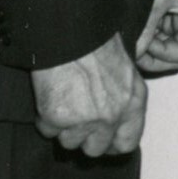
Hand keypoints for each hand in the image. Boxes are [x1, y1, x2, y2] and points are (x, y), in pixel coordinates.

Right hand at [31, 35, 145, 157]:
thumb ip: (122, 98)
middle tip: (75, 119)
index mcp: (133, 102)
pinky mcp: (58, 118)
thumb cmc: (96, 42)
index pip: (127, 143)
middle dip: (83, 137)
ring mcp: (85, 120)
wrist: (70, 30)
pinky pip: (46, 130)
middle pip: (95, 148)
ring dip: (63, 127)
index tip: (101, 139)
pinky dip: (44, 117)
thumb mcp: (124, 69)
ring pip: (69, 142)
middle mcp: (112, 116)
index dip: (111, 143)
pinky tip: (49, 95)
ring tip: (63, 99)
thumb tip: (114, 121)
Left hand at [136, 0, 177, 76]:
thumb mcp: (153, 1)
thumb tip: (134, 54)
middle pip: (175, 48)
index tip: (141, 50)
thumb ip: (145, 32)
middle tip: (132, 49)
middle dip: (153, 51)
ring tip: (129, 35)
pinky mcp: (167, 1)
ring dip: (148, 39)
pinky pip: (157, 24)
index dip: (162, 57)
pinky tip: (131, 23)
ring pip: (164, 37)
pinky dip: (145, 27)